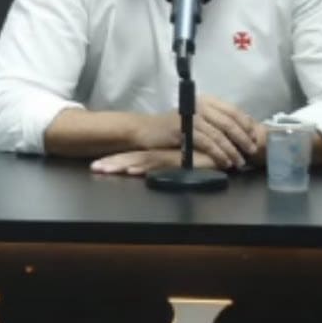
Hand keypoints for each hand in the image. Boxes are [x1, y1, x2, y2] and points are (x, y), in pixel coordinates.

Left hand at [90, 149, 218, 175]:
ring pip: (141, 161)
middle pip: (132, 159)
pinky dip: (145, 168)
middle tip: (95, 168)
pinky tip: (133, 170)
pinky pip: (159, 163)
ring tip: (106, 168)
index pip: (132, 158)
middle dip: (112, 163)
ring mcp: (169, 157)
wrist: (226, 151)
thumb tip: (141, 171)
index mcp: (157, 156)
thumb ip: (164, 167)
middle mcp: (160, 155)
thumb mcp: (180, 165)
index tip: (97, 166)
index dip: (114, 161)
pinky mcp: (180, 161)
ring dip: (122, 165)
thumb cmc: (205, 159)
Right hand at [133, 95, 258, 168]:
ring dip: (232, 150)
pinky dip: (219, 153)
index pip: (232, 110)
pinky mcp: (183, 130)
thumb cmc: (171, 127)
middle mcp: (199, 105)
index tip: (254, 137)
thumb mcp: (194, 119)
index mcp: (205, 100)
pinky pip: (207, 143)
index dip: (246, 123)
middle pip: (229, 122)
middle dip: (243, 138)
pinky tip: (225, 162)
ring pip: (219, 134)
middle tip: (252, 151)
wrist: (145, 130)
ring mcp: (191, 117)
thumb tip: (239, 132)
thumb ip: (213, 121)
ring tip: (239, 161)